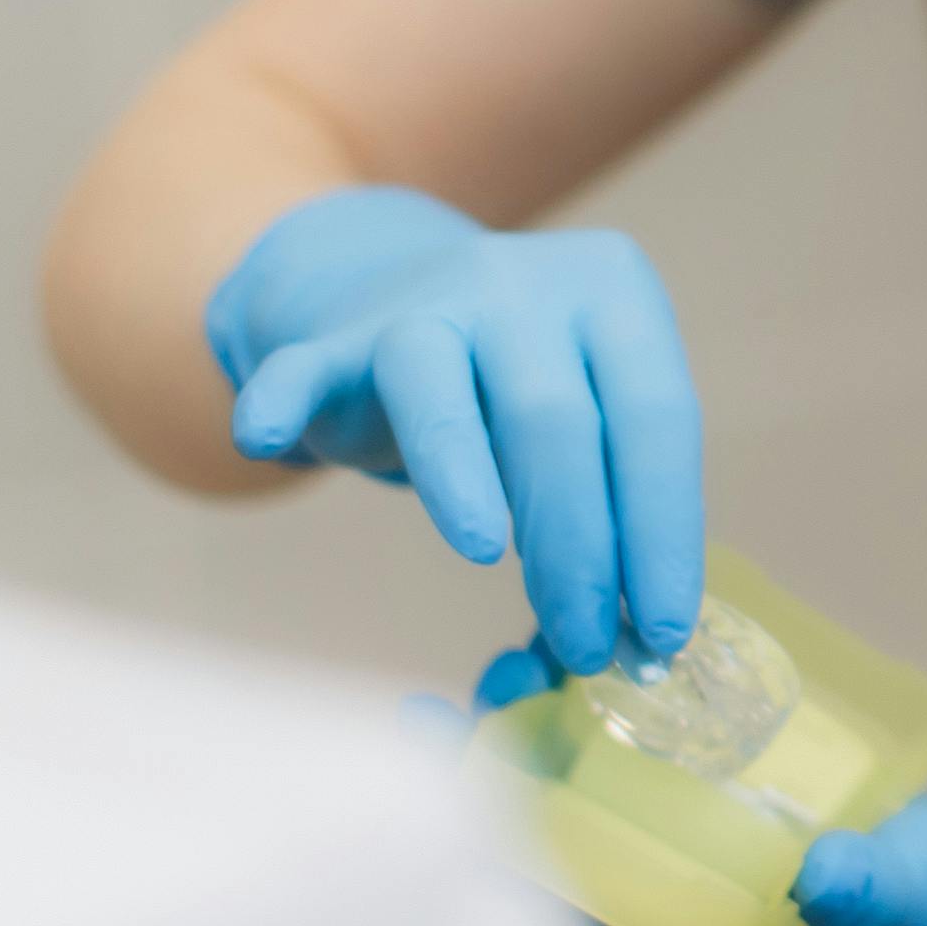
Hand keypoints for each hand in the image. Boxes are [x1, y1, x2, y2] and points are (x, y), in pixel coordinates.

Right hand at [203, 186, 701, 677]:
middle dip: (577, 544)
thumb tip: (645, 639)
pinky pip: (302, 367)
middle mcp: (522, 282)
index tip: (663, 630)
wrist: (403, 291)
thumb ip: (620, 503)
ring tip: (483, 554)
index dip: (662, 529)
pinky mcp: (334, 339)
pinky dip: (281, 399)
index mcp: (614, 295)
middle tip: (586, 643)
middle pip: (554, 419)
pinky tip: (262, 437)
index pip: (655, 417)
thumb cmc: (526, 389)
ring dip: (460, 476)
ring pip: (436, 385)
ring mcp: (422, 301)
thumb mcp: (594, 416)